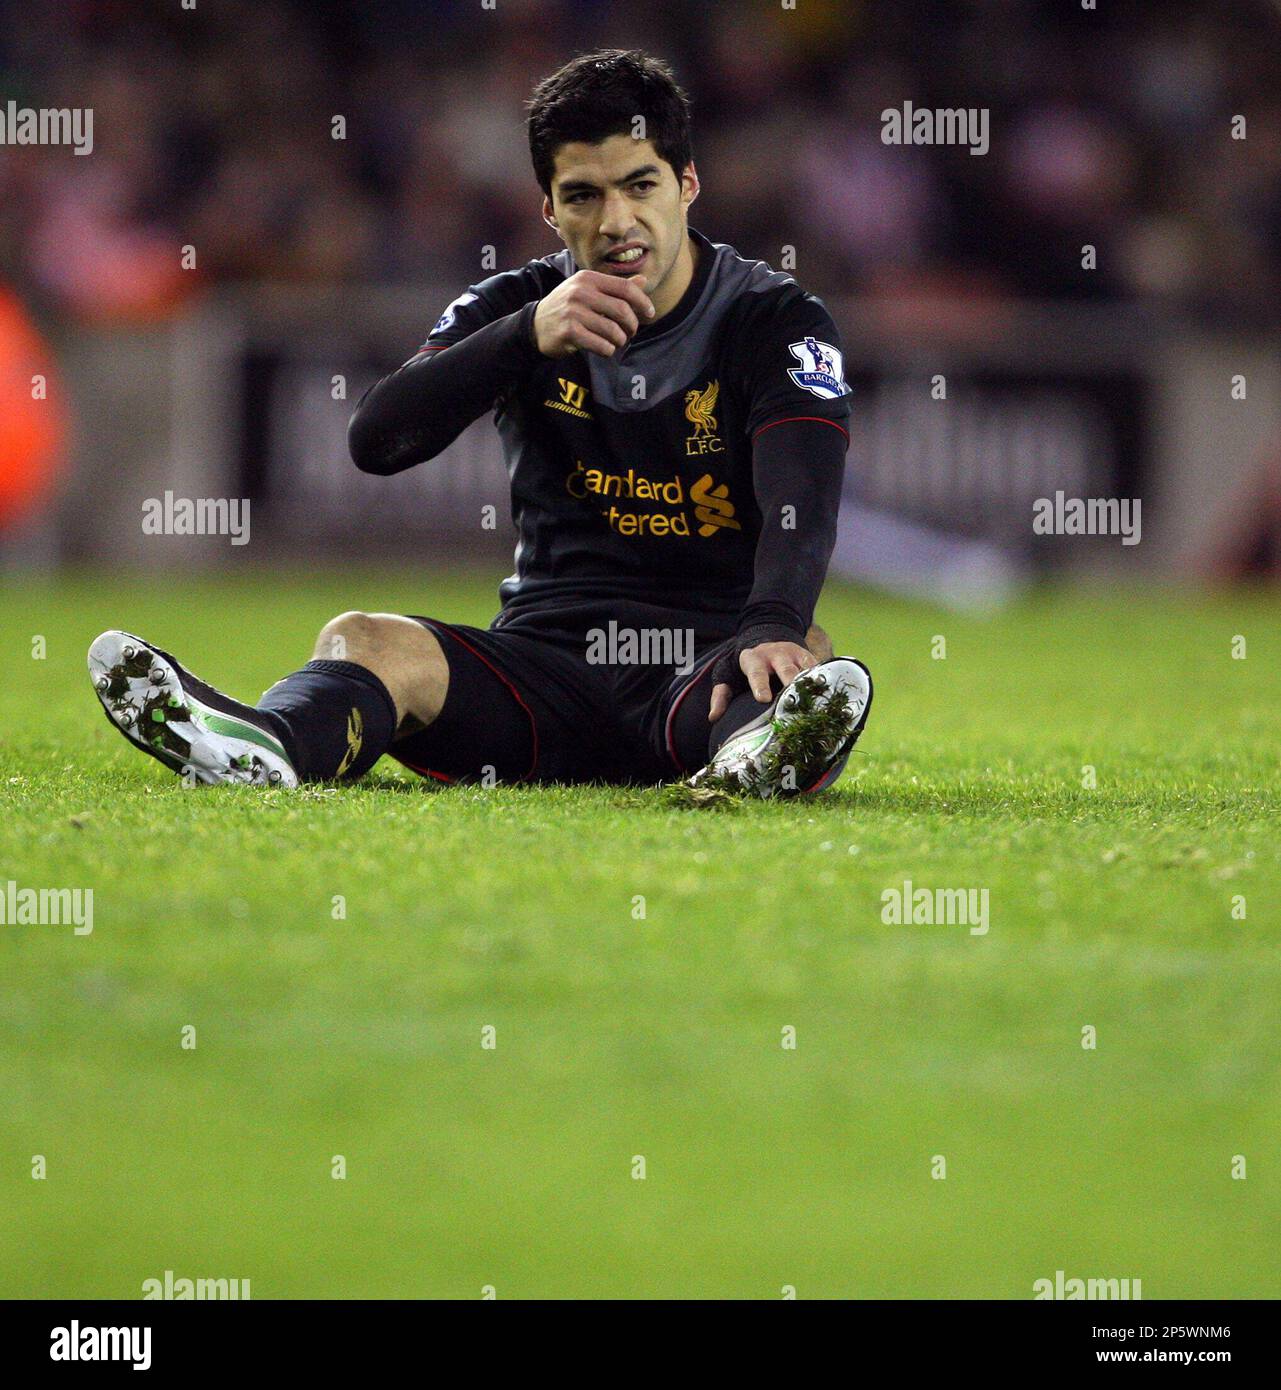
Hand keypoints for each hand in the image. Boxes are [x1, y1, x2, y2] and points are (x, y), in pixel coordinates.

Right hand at [533, 271, 654, 358]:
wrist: (535, 325)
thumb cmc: (568, 307)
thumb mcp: (588, 291)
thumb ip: (616, 287)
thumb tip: (643, 280)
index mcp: (588, 278)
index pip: (625, 288)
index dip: (642, 302)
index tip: (649, 314)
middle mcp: (580, 291)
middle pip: (622, 310)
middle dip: (632, 325)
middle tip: (630, 333)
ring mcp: (573, 312)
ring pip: (613, 331)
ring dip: (620, 340)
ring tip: (616, 342)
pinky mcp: (569, 332)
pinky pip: (601, 345)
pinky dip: (608, 350)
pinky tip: (605, 348)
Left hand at [708, 640, 817, 721]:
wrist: (769, 637)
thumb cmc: (748, 665)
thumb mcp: (729, 674)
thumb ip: (721, 694)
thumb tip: (713, 716)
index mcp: (753, 659)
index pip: (756, 672)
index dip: (760, 684)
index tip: (763, 698)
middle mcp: (776, 655)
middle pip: (786, 669)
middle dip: (791, 684)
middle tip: (796, 702)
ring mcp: (795, 655)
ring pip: (805, 670)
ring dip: (811, 685)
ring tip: (818, 703)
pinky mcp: (809, 657)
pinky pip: (818, 669)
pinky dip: (824, 682)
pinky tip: (830, 697)